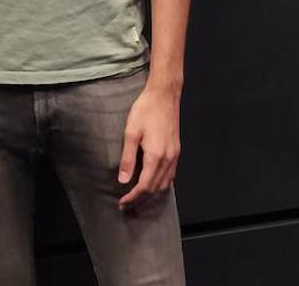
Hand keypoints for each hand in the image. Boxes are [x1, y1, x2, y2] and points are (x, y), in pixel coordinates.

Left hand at [117, 85, 180, 209]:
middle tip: (126, 203)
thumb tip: (123, 180)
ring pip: (165, 184)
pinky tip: (152, 182)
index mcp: (156, 155)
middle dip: (141, 199)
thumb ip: (127, 158)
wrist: (164, 94)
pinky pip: (171, 175)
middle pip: (155, 188)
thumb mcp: (131, 132)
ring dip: (151, 193)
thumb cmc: (146, 109)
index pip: (144, 186)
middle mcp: (168, 158)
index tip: (122, 202)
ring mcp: (174, 154)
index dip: (133, 197)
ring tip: (138, 196)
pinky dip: (161, 184)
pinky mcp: (176, 150)